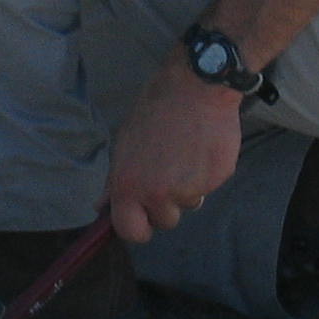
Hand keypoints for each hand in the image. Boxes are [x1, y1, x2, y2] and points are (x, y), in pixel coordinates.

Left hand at [104, 61, 243, 242]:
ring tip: (184, 153)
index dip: (138, 227)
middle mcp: (158, 193)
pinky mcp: (217, 179)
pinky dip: (206, 172)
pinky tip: (201, 146)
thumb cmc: (155, 110)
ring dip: (187, 188)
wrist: (195, 86)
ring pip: (189, 203)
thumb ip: (115, 180)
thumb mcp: (124, 143)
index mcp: (129, 185)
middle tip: (167, 172)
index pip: (131, 232)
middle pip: (165, 221)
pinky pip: (209, 186)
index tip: (143, 218)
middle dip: (166, 204)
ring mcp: (191, 188)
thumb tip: (101, 207)